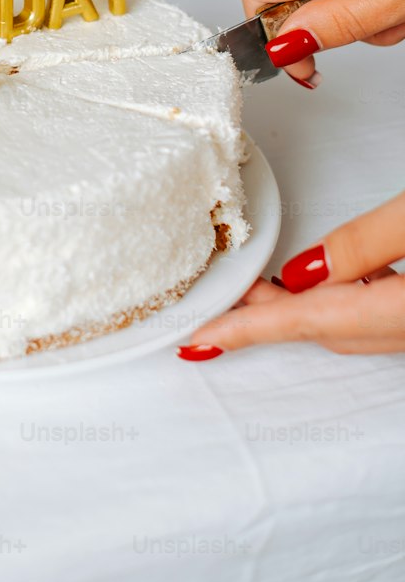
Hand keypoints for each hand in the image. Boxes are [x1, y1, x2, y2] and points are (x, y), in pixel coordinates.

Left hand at [179, 192, 404, 357]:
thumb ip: (363, 243)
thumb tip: (305, 267)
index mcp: (400, 313)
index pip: (306, 322)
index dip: (244, 329)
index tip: (196, 338)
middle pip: (320, 326)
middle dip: (262, 313)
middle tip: (215, 297)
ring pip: (345, 323)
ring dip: (299, 305)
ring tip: (256, 283)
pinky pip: (369, 312)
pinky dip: (337, 298)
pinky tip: (331, 278)